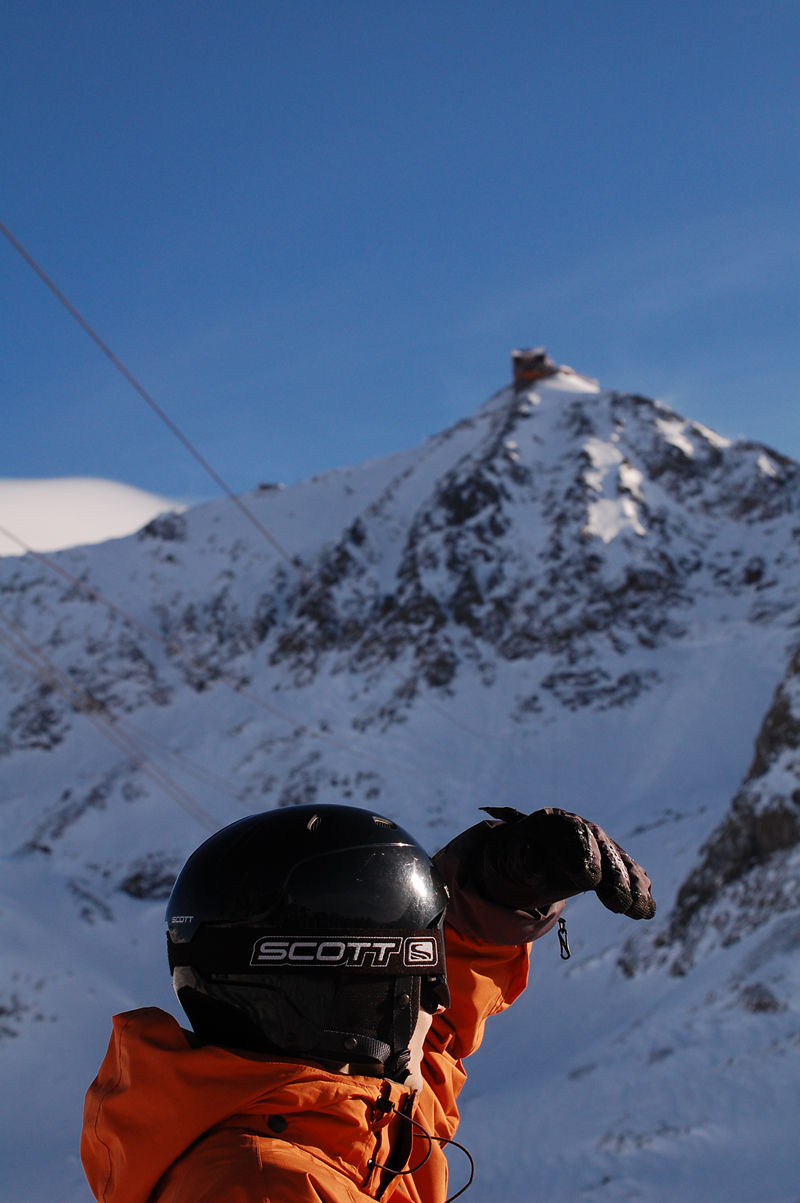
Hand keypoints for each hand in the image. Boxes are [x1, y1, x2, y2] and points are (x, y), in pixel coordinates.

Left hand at [475, 807, 655, 919]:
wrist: (522, 861)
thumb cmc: (513, 858)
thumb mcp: (507, 858)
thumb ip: (518, 858)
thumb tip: (529, 855)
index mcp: (555, 822)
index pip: (575, 834)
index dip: (584, 855)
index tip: (589, 880)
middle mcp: (582, 829)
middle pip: (604, 848)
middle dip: (614, 875)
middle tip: (617, 903)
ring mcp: (599, 845)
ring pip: (621, 862)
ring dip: (632, 886)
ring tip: (639, 910)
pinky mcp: (610, 863)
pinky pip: (629, 873)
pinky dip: (639, 890)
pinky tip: (647, 907)